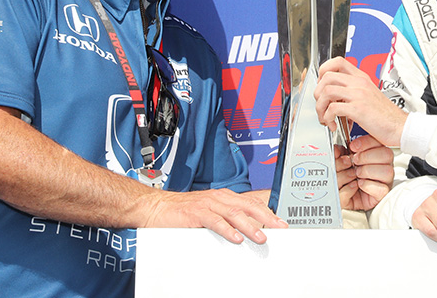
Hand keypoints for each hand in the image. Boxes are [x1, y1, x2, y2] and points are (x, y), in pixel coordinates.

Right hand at [146, 188, 287, 243]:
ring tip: (260, 237)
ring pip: (233, 213)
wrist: (156, 207)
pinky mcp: (195, 213)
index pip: (250, 203)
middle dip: (266, 217)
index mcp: (223, 197)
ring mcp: (207, 204)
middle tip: (279, 228)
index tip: (280, 223)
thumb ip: (225, 218)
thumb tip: (245, 231)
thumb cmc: (182, 211)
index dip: (267, 212)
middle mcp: (218, 198)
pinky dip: (226, 230)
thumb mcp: (209, 212)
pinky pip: (214, 221)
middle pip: (247, 206)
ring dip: (249, 226)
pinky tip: (235, 238)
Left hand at [315, 57, 406, 146]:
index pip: (337, 62)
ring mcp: (359, 94)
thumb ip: (353, 91)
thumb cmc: (385, 115)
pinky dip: (328, 118)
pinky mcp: (358, 109)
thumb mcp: (368, 96)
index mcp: (361, 78)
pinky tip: (333, 124)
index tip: (322, 86)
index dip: (324, 71)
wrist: (400, 127)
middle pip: (326, 76)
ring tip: (325, 118)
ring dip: (320, 107)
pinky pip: (333, 108)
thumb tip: (335, 96)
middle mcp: (359, 83)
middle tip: (321, 106)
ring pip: (326, 91)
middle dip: (317, 93)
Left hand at [335, 135, 393, 210]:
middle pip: (387, 154)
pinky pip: (382, 189)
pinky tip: (360, 184)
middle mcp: (384, 166)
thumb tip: (336, 150)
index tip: (353, 146)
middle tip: (354, 161)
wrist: (348, 198)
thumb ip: (339, 155)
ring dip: (368, 170)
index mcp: (376, 154)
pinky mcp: (382, 194)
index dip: (366, 142)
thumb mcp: (341, 164)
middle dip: (367, 156)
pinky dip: (368, 185)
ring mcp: (385, 180)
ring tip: (357, 174)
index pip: (379, 142)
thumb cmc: (347, 179)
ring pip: (387, 171)